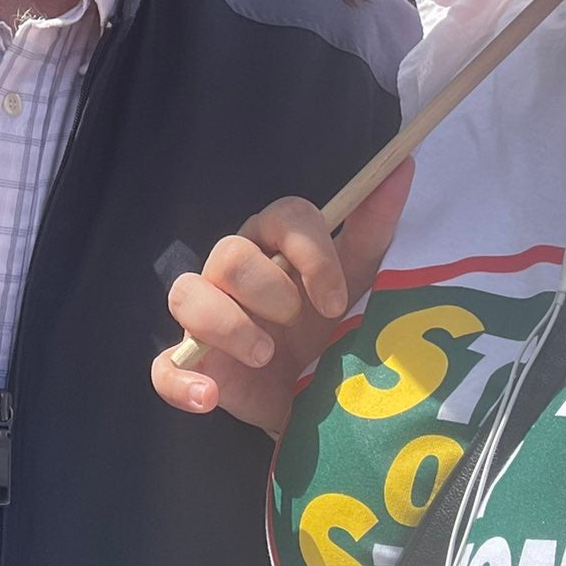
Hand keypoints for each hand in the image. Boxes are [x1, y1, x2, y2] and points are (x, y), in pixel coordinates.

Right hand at [151, 159, 413, 435]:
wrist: (326, 400)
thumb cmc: (339, 324)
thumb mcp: (364, 278)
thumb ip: (376, 225)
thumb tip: (403, 165)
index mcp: (275, 243)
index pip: (281, 217)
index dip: (309, 252)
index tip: (337, 299)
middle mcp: (235, 273)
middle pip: (229, 253)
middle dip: (266, 288)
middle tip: (297, 320)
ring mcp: (208, 319)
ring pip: (185, 295)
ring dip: (225, 324)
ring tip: (265, 355)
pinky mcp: (193, 366)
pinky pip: (162, 368)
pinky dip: (180, 381)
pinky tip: (209, 398)